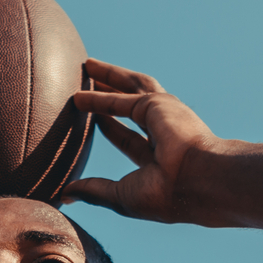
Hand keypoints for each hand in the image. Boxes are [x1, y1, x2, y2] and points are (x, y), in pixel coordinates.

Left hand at [63, 59, 222, 222]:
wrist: (197, 181)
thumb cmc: (165, 195)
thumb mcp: (120, 196)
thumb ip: (93, 190)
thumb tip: (66, 192)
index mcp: (159, 159)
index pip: (128, 140)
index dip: (110, 129)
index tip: (92, 122)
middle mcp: (162, 133)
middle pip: (129, 107)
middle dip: (109, 93)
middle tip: (88, 83)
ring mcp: (162, 116)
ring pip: (130, 89)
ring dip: (108, 77)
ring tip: (87, 66)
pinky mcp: (157, 104)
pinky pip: (121, 99)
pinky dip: (99, 96)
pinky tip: (79, 95)